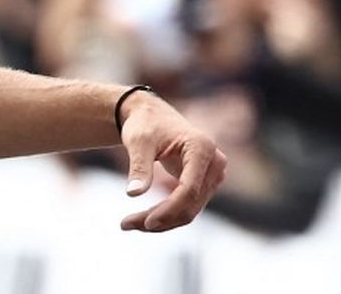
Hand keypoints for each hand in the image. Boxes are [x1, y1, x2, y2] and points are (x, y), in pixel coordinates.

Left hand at [118, 92, 226, 231]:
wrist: (151, 115)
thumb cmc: (144, 124)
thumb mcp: (138, 142)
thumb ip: (139, 167)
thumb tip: (133, 194)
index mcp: (201, 148)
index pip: (189, 189)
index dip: (169, 209)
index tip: (145, 222)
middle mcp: (214, 162)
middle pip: (191, 204)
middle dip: (160, 219)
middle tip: (126, 224)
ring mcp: (212, 174)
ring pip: (190, 210)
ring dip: (162, 221)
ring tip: (128, 223)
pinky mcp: (205, 183)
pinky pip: (188, 206)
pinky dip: (166, 215)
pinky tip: (141, 219)